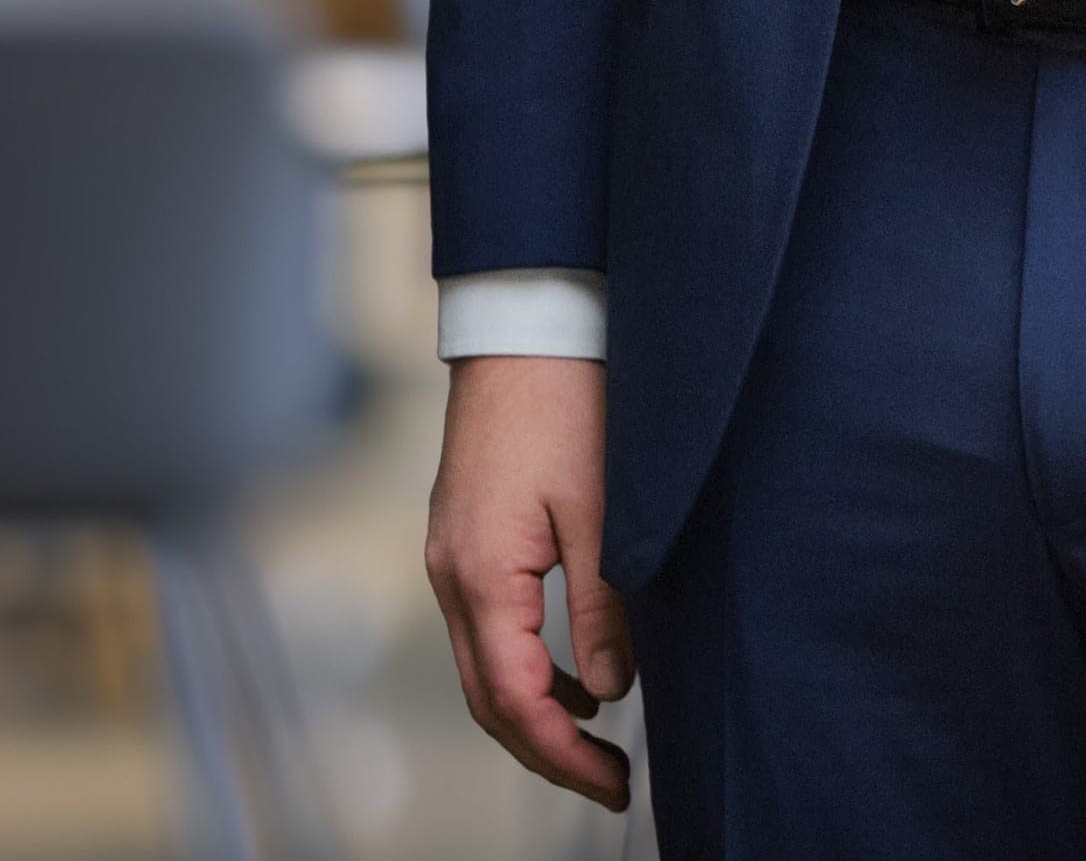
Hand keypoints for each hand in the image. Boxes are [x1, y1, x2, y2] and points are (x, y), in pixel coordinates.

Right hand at [426, 356, 634, 810]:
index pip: (515, 701)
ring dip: (534, 709)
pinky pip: (487, 624)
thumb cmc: (567, 400)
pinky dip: (526, 662)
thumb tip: (608, 690)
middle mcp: (452, 573)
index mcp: (482, 575)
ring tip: (598, 735)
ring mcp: (451, 553)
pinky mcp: (464, 532)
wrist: (525, 321)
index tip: (613, 784)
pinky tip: (575, 669)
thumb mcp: (601, 507)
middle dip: (546, 750)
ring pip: (484, 665)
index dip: (563, 755)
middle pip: (488, 697)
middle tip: (608, 780)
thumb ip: (602, 606)